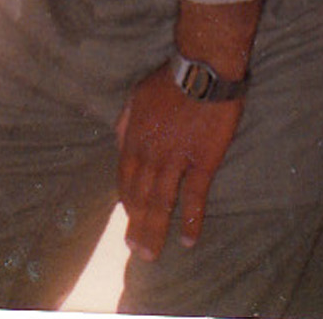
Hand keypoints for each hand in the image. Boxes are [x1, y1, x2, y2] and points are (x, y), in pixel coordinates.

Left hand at [115, 64, 243, 260]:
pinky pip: (194, 197)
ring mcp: (176, 160)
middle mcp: (151, 154)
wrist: (203, 68)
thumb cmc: (170, 79)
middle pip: (139, 197)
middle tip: (136, 250)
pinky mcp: (202, 161)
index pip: (125, 179)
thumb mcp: (137, 95)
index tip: (128, 218)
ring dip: (154, 231)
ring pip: (161, 203)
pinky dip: (190, 221)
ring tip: (151, 254)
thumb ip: (126, 121)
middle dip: (136, 225)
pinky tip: (187, 240)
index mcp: (134, 139)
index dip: (126, 202)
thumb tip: (119, 141)